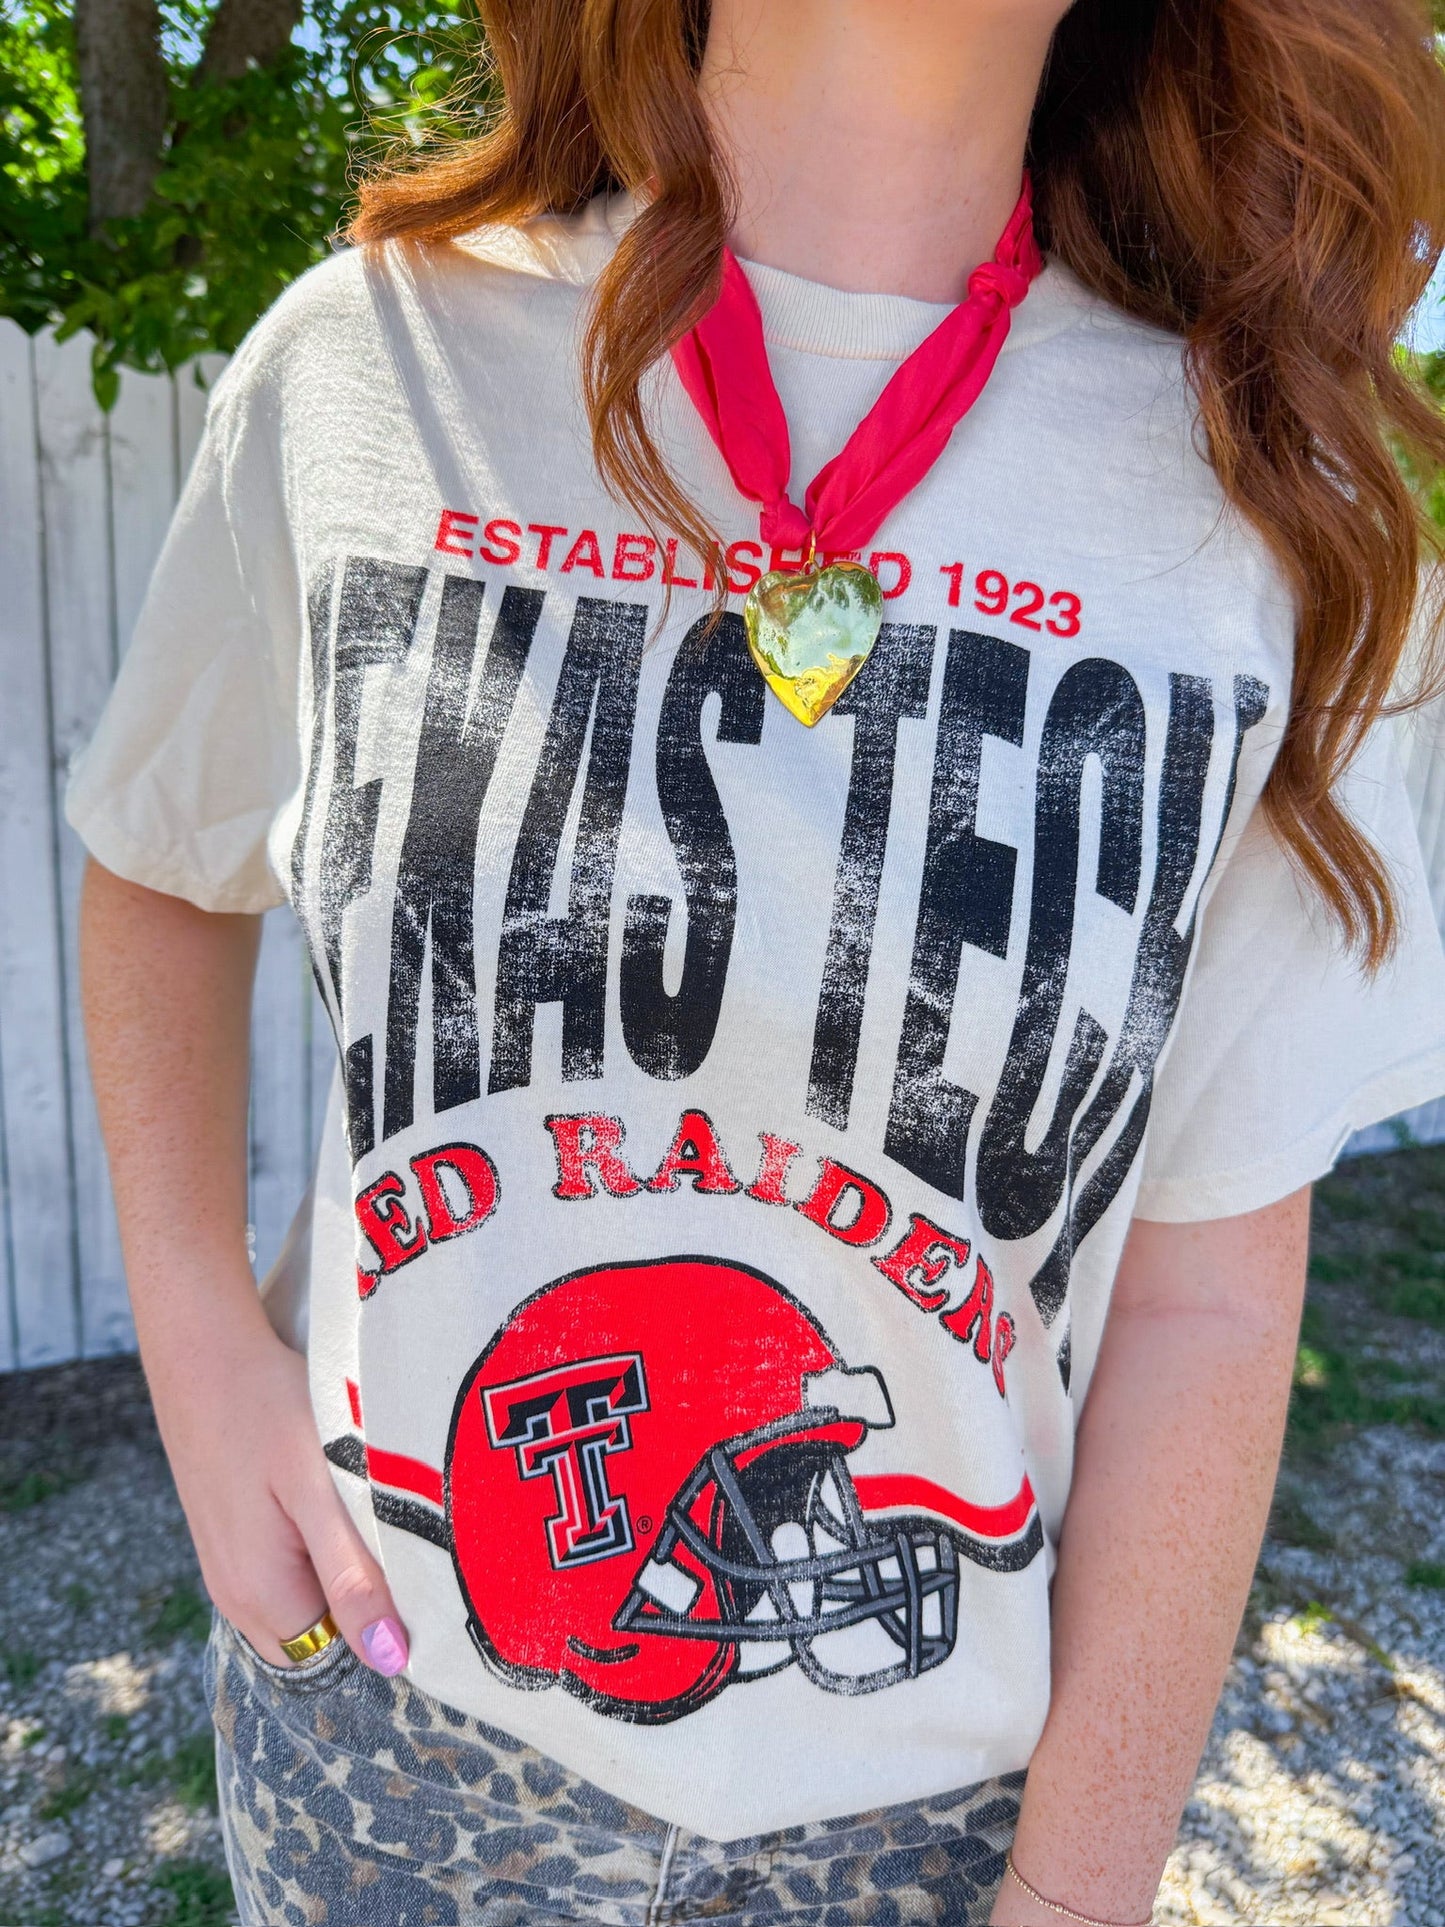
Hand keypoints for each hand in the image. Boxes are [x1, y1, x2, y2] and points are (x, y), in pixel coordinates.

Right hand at [147, 1279, 407, 1672]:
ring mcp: (228, 1570)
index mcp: (264, 1597)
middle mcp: (237, 1599)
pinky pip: (285, 1576)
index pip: (344, 1659)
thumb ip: (351, 1575)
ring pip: (304, 1608)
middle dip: (369, 1615)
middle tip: (416, 1557)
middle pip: (321, 1644)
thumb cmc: (266, 1408)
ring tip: (380, 1526)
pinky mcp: (230, 1538)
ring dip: (345, 1582)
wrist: (201, 1349)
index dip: (393, 1633)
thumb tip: (389, 1659)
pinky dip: (319, 1558)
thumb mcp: (319, 1487)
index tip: (435, 1590)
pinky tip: (341, 1511)